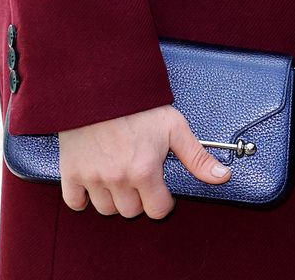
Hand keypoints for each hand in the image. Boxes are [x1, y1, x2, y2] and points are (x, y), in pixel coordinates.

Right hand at [59, 104, 230, 218]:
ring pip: (106, 209)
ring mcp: (93, 177)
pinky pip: (75, 202)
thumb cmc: (139, 104)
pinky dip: (84, 197)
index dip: (162, 200)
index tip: (161, 189)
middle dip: (139, 198)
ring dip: (114, 198)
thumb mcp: (174, 126)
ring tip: (120, 175)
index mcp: (144, 170)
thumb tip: (223, 177)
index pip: (156, 210)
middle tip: (140, 175)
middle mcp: (118, 179)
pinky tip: (95, 180)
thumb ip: (197, 157)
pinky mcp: (71, 172)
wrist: (101, 84)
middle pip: (131, 211)